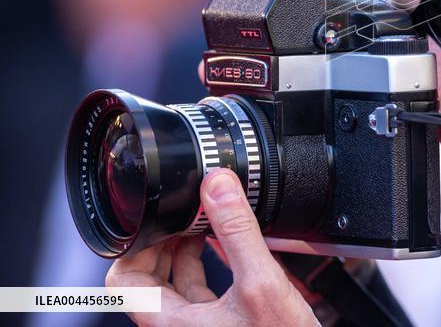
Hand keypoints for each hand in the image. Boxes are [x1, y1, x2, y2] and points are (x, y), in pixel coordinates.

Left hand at [106, 169, 318, 325]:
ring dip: (186, 250)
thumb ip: (238, 233)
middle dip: (164, 241)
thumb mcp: (261, 284)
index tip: (161, 219)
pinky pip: (202, 291)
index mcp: (170, 322)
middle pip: (146, 278)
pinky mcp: (224, 325)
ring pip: (174, 284)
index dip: (136, 246)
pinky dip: (210, 264)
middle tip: (189, 214)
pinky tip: (230, 247)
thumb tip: (218, 185)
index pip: (121, 281)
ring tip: (208, 223)